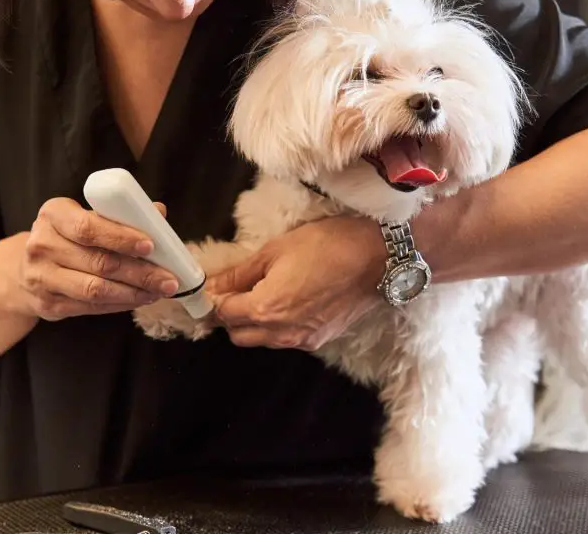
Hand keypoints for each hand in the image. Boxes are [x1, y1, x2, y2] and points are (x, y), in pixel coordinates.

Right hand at [18, 197, 180, 320]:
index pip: (88, 227)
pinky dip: (121, 304)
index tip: (151, 246)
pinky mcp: (49, 304)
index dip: (121, 237)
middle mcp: (42, 245)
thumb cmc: (65, 239)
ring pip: (96, 289)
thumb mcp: (83, 217)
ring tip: (159, 291)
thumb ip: (117, 215)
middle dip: (140, 272)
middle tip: (168, 278)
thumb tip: (158, 212)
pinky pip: (92, 307)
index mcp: (53, 214)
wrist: (25, 269)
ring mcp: (42, 277)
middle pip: (99, 262)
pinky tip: (140, 299)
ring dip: (134, 292)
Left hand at [208, 216, 387, 349]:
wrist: (377, 259)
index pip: (223, 313)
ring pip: (261, 341)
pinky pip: (285, 340)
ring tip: (267, 293)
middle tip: (240, 289)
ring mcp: (301, 340)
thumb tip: (210, 285)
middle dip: (232, 315)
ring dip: (255, 323)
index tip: (217, 285)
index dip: (215, 299)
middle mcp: (280, 333)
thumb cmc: (326, 245)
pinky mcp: (318, 341)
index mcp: (264, 308)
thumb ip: (239, 273)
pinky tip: (290, 302)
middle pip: (238, 335)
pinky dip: (278, 326)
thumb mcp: (275, 250)